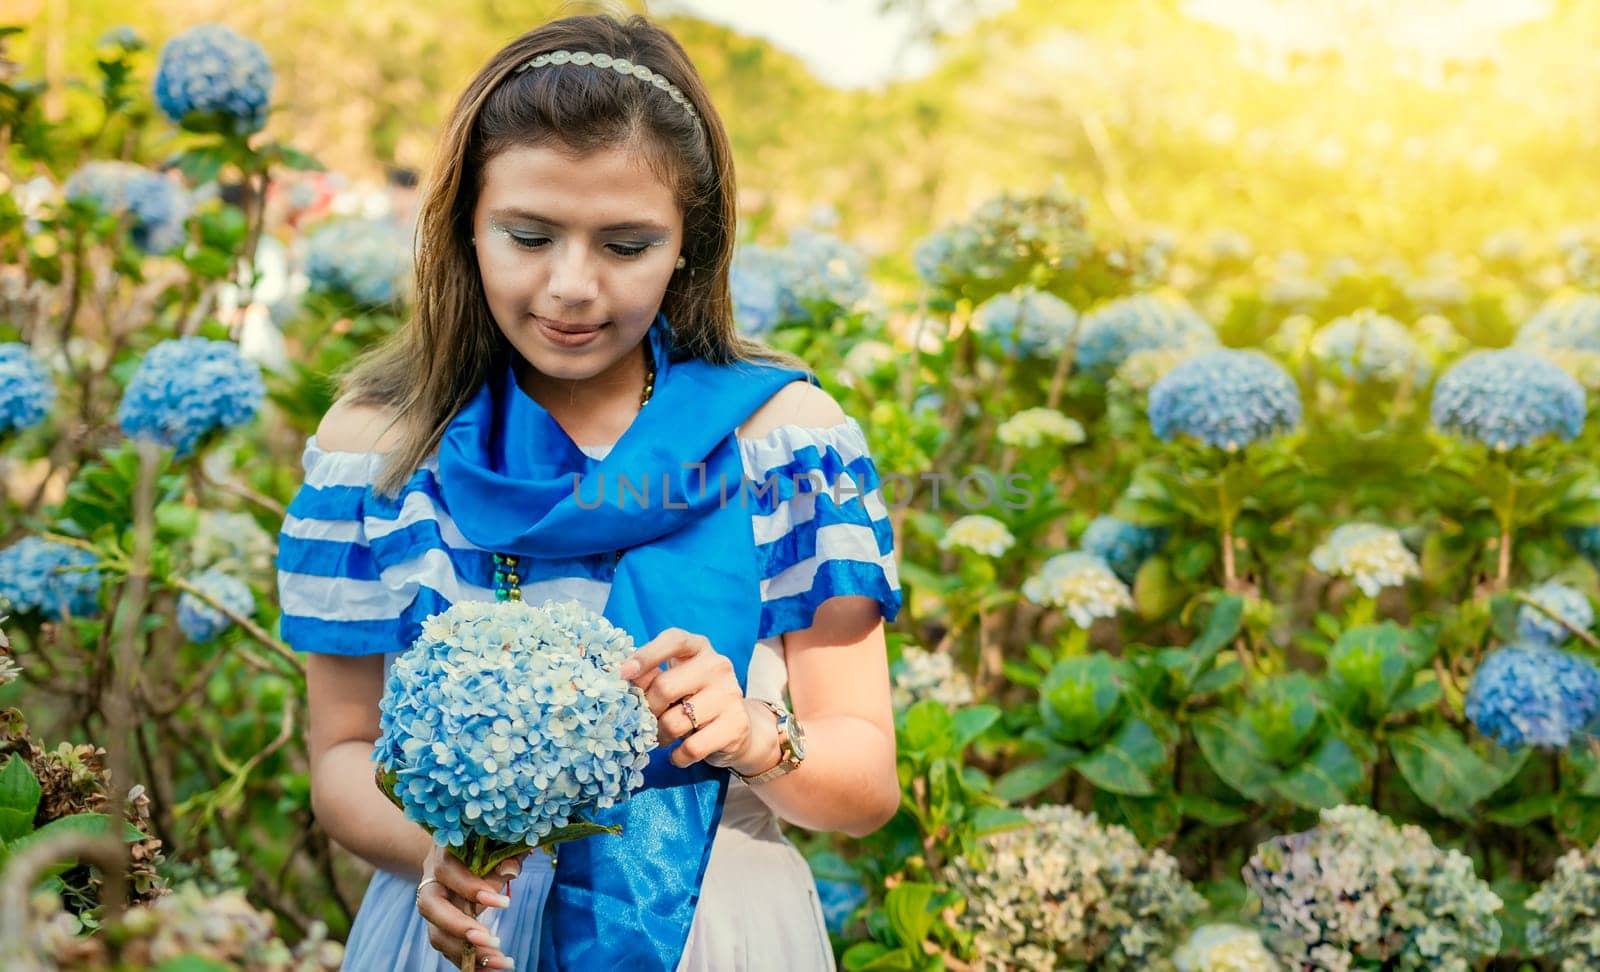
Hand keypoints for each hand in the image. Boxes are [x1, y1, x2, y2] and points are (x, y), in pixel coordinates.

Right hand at [417, 843, 522, 969]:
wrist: (462, 849)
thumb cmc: (486, 843)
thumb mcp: (498, 843)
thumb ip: (505, 854)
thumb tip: (511, 870)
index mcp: (443, 851)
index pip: (447, 870)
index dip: (470, 887)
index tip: (504, 903)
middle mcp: (431, 879)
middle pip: (430, 906)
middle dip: (459, 927)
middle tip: (492, 942)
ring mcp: (433, 904)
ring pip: (437, 933)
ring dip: (467, 952)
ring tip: (501, 962)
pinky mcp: (439, 924)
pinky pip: (448, 946)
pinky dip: (468, 961)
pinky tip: (492, 968)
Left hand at [620, 628, 777, 773]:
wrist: (736, 727)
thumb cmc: (694, 699)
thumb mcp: (673, 681)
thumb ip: (651, 677)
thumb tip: (623, 679)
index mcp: (699, 647)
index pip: (674, 640)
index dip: (646, 655)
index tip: (623, 673)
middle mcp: (717, 666)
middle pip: (665, 687)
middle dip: (648, 710)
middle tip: (646, 721)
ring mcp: (729, 694)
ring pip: (675, 722)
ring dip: (660, 737)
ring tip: (663, 737)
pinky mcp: (736, 724)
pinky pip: (692, 748)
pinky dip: (678, 756)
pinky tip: (678, 753)